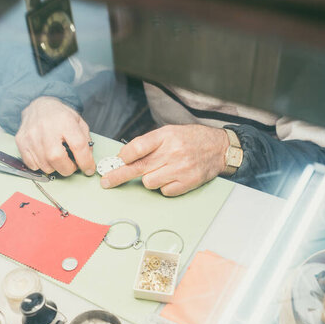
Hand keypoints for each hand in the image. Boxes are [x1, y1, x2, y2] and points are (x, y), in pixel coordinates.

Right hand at [15, 96, 94, 175]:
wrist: (39, 106)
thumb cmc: (60, 116)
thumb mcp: (78, 122)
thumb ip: (86, 141)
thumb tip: (88, 161)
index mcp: (65, 121)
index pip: (78, 146)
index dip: (85, 161)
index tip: (88, 169)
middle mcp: (46, 127)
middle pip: (57, 158)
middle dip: (68, 168)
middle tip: (71, 165)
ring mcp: (31, 135)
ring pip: (45, 165)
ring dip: (55, 167)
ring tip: (58, 158)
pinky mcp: (21, 141)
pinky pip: (32, 165)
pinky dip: (41, 166)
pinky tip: (45, 156)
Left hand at [101, 124, 228, 195]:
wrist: (218, 148)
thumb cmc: (190, 140)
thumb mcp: (169, 132)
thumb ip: (148, 144)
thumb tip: (124, 158)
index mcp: (166, 136)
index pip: (137, 147)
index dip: (124, 156)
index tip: (117, 161)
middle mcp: (172, 152)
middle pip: (137, 167)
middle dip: (118, 176)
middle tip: (106, 182)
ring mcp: (180, 169)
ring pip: (149, 182)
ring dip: (150, 179)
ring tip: (161, 171)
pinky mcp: (187, 182)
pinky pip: (164, 191)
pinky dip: (164, 186)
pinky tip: (172, 177)